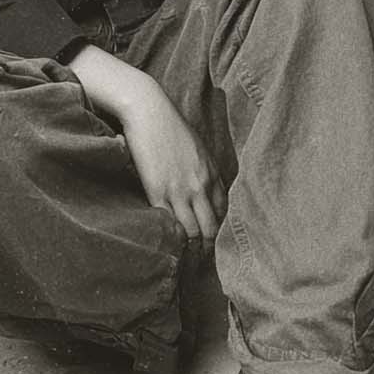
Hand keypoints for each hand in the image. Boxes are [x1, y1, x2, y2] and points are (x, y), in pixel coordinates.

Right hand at [66, 44, 226, 243]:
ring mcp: (181, 190)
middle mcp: (201, 185)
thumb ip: (205, 170)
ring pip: (194, 231)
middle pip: (211, 228)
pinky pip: (170, 224)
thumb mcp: (197, 148)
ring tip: (187, 264)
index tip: (213, 245)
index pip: (224, 214)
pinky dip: (172, 240)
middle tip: (203, 263)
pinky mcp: (158, 192)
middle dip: (208, 249)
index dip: (219, 233)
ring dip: (191, 250)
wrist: (149, 110)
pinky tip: (170, 249)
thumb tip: (206, 189)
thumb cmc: (170, 125)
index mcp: (212, 174)